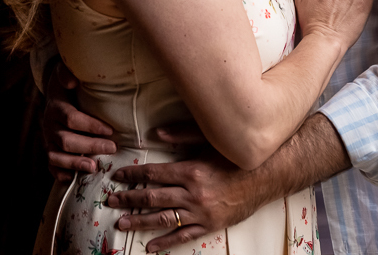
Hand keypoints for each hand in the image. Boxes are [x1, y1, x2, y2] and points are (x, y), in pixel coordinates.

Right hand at [42, 60, 115, 181]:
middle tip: (112, 148)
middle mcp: (49, 124)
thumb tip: (71, 79)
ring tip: (94, 167)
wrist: (57, 94)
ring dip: (75, 163)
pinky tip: (71, 179)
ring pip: (56, 155)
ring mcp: (48, 139)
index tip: (110, 130)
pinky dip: (59, 173)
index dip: (90, 125)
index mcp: (56, 106)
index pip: (71, 118)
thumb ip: (67, 72)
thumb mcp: (66, 73)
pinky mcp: (50, 150)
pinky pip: (51, 165)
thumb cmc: (70, 86)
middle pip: (66, 140)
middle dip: (90, 145)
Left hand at [107, 143, 263, 252]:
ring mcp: (201, 213)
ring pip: (164, 219)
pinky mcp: (210, 226)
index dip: (132, 175)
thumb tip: (156, 134)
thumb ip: (182, 136)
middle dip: (129, 199)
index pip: (152, 174)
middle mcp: (193, 194)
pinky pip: (184, 236)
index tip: (117, 176)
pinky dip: (166, 243)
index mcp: (190, 171)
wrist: (267, 178)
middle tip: (110, 200)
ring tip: (122, 223)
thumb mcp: (210, 141)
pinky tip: (150, 246)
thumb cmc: (237, 157)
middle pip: (153, 197)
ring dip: (140, 222)